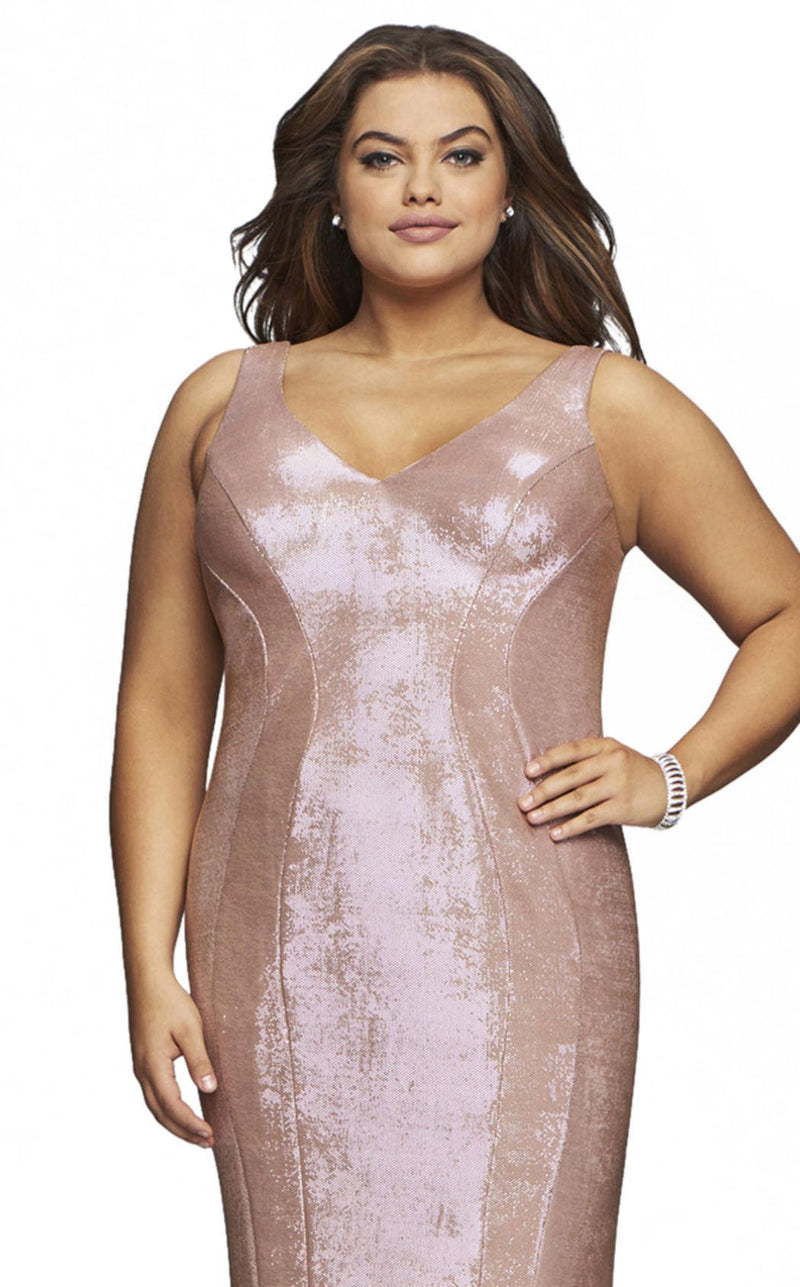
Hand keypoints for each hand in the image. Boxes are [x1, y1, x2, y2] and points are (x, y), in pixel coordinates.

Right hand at [129, 972, 217, 1148]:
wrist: (147, 980)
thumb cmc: (170, 1001)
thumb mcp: (190, 1029)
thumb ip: (199, 1060)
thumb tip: (210, 1090)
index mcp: (152, 1066)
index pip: (173, 1106)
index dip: (191, 1124)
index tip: (211, 1135)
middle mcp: (142, 1071)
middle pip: (161, 1114)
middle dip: (183, 1132)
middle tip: (208, 1142)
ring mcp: (140, 1067)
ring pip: (156, 1107)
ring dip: (176, 1123)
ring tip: (198, 1134)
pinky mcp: (143, 1061)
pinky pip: (154, 1095)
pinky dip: (169, 1109)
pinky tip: (183, 1111)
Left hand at [516, 735, 670, 838]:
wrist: (674, 785)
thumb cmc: (634, 772)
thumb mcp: (614, 756)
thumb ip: (587, 761)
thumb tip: (545, 776)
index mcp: (605, 746)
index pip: (571, 750)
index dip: (547, 760)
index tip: (527, 771)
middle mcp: (612, 763)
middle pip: (570, 776)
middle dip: (543, 790)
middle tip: (522, 802)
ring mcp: (619, 785)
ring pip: (577, 798)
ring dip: (551, 810)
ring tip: (532, 818)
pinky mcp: (623, 807)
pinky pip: (591, 818)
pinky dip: (571, 826)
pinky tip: (555, 833)